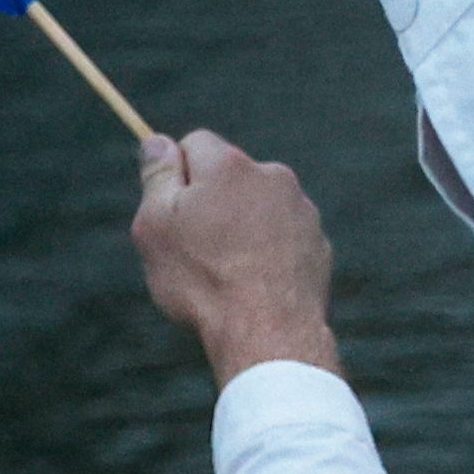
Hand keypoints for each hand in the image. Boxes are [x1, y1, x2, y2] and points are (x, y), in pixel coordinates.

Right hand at [138, 125, 341, 382]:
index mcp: (229, 165)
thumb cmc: (203, 280)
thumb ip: (157, 176)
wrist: (269, 332)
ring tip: (228, 273)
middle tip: (195, 249)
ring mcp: (301, 209)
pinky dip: (269, 252)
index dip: (176, 176)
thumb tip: (156, 140)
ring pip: (258, 207)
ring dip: (242, 227)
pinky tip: (256, 285)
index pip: (195, 144)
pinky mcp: (318, 242)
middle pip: (229, 176)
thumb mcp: (156, 226)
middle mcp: (272, 175)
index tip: (171, 211)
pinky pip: (283, 237)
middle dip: (211, 202)